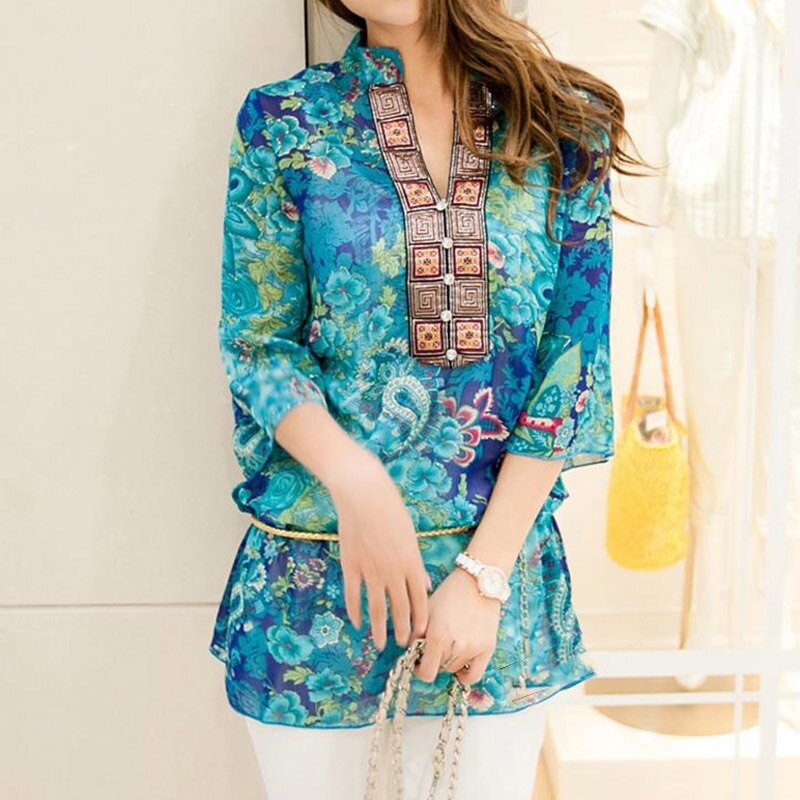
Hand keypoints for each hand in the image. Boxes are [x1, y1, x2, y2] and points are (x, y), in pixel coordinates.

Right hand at [326, 448, 430, 651]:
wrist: (364, 493)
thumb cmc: (390, 509)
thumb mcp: (410, 536)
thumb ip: (416, 563)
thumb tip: (424, 583)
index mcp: (411, 562)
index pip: (420, 599)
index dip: (420, 619)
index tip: (421, 634)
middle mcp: (393, 570)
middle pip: (400, 608)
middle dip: (403, 630)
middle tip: (403, 644)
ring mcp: (370, 570)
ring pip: (377, 609)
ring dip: (380, 629)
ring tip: (380, 644)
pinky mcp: (351, 565)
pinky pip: (354, 595)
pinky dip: (355, 612)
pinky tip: (358, 623)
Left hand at [413, 566, 501, 685]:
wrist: (477, 581)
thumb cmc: (450, 592)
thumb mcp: (427, 609)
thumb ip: (416, 633)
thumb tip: (410, 651)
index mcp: (438, 636)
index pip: (426, 672)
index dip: (419, 669)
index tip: (418, 662)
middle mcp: (456, 646)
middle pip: (439, 669)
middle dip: (433, 659)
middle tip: (434, 646)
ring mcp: (474, 649)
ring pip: (454, 669)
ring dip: (448, 661)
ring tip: (448, 644)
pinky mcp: (488, 649)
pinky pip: (474, 675)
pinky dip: (465, 675)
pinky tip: (460, 667)